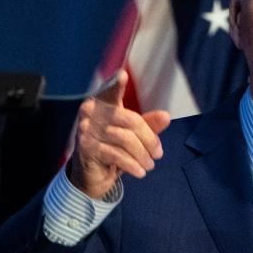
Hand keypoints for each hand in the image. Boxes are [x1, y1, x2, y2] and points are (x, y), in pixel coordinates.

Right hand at [69, 70, 170, 198]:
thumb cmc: (113, 151)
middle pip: (130, 120)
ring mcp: (86, 130)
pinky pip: (116, 154)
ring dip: (142, 155)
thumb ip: (148, 125)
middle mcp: (91, 112)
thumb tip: (166, 116)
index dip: (116, 84)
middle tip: (158, 154)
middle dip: (149, 139)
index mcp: (102, 103)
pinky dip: (132, 164)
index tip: (122, 75)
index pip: (111, 91)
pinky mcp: (86, 148)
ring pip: (125, 139)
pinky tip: (140, 172)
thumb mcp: (132, 136)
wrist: (92, 177)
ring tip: (150, 165)